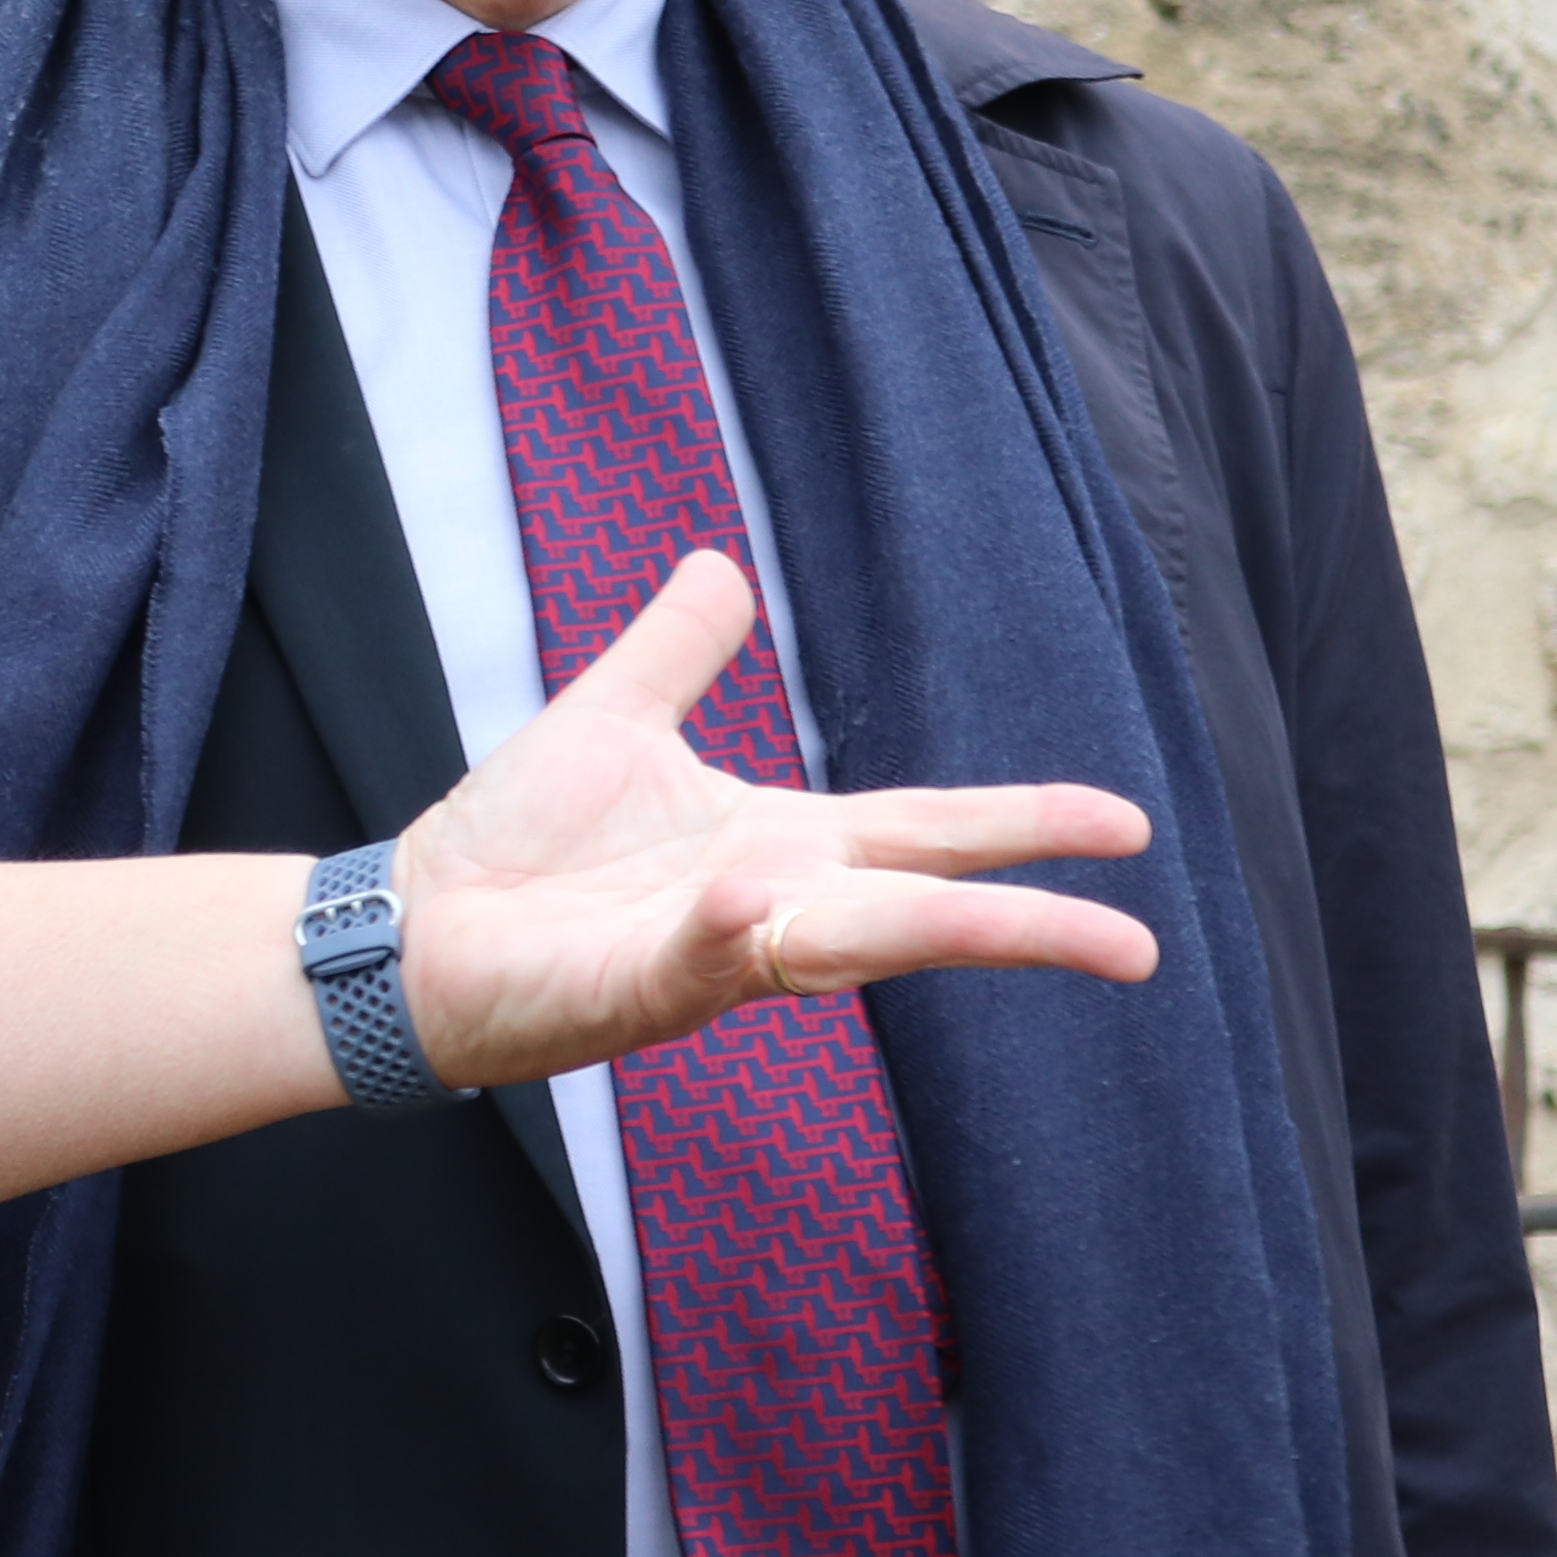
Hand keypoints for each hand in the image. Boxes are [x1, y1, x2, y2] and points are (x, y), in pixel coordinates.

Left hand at [386, 551, 1151, 1090]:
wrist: (415, 924)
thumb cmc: (515, 843)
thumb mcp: (614, 719)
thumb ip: (676, 653)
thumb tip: (720, 568)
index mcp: (783, 847)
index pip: (930, 834)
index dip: (1025, 827)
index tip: (1129, 824)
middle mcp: (771, 907)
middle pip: (927, 906)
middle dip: (1033, 922)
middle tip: (1141, 944)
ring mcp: (716, 956)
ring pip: (855, 947)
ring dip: (944, 935)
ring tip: (1060, 934)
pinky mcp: (644, 988)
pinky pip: (705, 957)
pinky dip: (734, 929)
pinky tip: (757, 898)